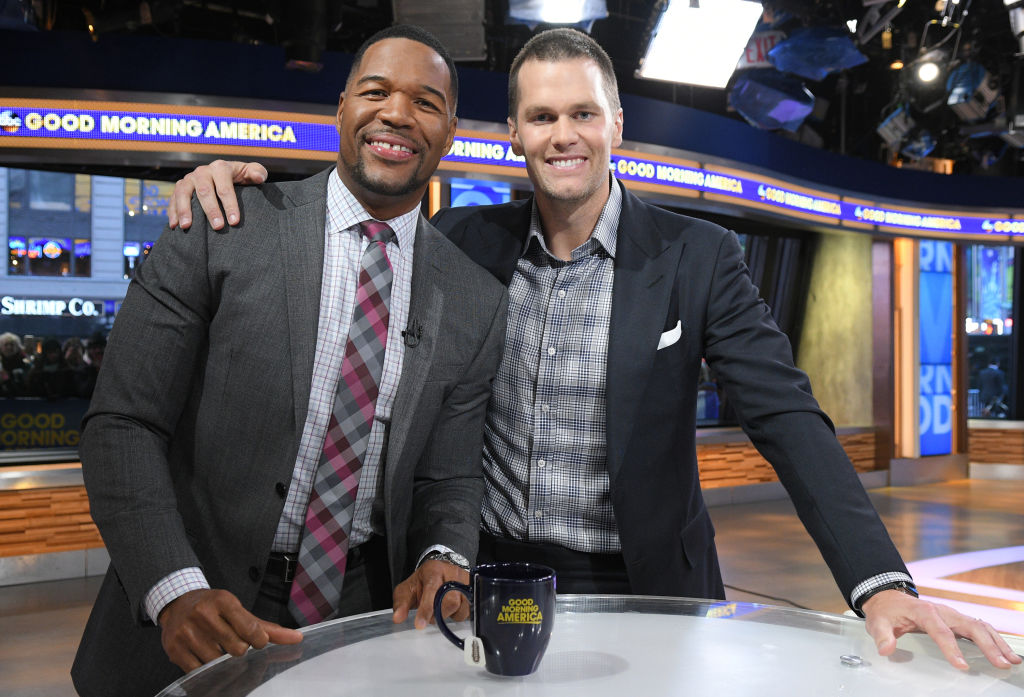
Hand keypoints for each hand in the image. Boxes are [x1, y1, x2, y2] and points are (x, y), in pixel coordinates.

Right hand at [158, 588, 302, 672]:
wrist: (177, 603)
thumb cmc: (214, 607)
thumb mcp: (239, 610)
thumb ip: (267, 627)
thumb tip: (297, 638)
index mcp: (223, 601)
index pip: (251, 628)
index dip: (259, 641)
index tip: (258, 641)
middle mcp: (203, 614)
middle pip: (237, 648)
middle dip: (240, 650)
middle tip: (234, 642)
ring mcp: (186, 632)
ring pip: (217, 661)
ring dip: (222, 660)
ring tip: (217, 647)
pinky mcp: (174, 649)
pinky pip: (198, 670)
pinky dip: (206, 668)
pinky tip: (205, 655)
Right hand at [168, 160, 266, 229]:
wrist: (223, 175)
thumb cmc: (240, 177)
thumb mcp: (251, 172)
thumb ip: (257, 172)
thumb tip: (259, 177)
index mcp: (220, 167)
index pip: (225, 187)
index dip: (230, 204)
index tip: (235, 222)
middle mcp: (202, 171)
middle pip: (204, 190)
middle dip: (211, 210)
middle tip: (218, 227)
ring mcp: (189, 179)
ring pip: (183, 192)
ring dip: (184, 210)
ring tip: (187, 227)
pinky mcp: (180, 187)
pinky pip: (172, 198)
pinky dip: (172, 212)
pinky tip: (174, 226)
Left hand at [392, 560, 469, 628]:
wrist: (439, 571)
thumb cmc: (422, 582)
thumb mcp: (407, 590)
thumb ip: (401, 603)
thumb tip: (398, 618)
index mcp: (434, 570)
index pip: (432, 589)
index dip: (427, 608)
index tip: (420, 625)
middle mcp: (453, 572)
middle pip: (451, 601)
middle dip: (439, 614)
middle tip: (429, 616)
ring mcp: (466, 581)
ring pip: (462, 607)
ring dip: (449, 616)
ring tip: (440, 610)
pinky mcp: (474, 590)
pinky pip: (469, 610)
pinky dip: (458, 615)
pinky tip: (450, 610)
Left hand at [862, 590, 1021, 669]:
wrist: (889, 598)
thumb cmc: (886, 611)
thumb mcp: (877, 622)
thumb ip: (881, 636)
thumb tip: (886, 649)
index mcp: (923, 611)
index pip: (940, 630)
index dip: (951, 648)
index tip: (961, 665)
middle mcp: (942, 611)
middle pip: (969, 626)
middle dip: (987, 645)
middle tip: (1001, 663)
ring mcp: (951, 615)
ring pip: (979, 626)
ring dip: (997, 642)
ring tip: (1011, 659)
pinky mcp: (956, 620)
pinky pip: (979, 628)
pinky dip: (994, 639)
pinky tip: (1004, 651)